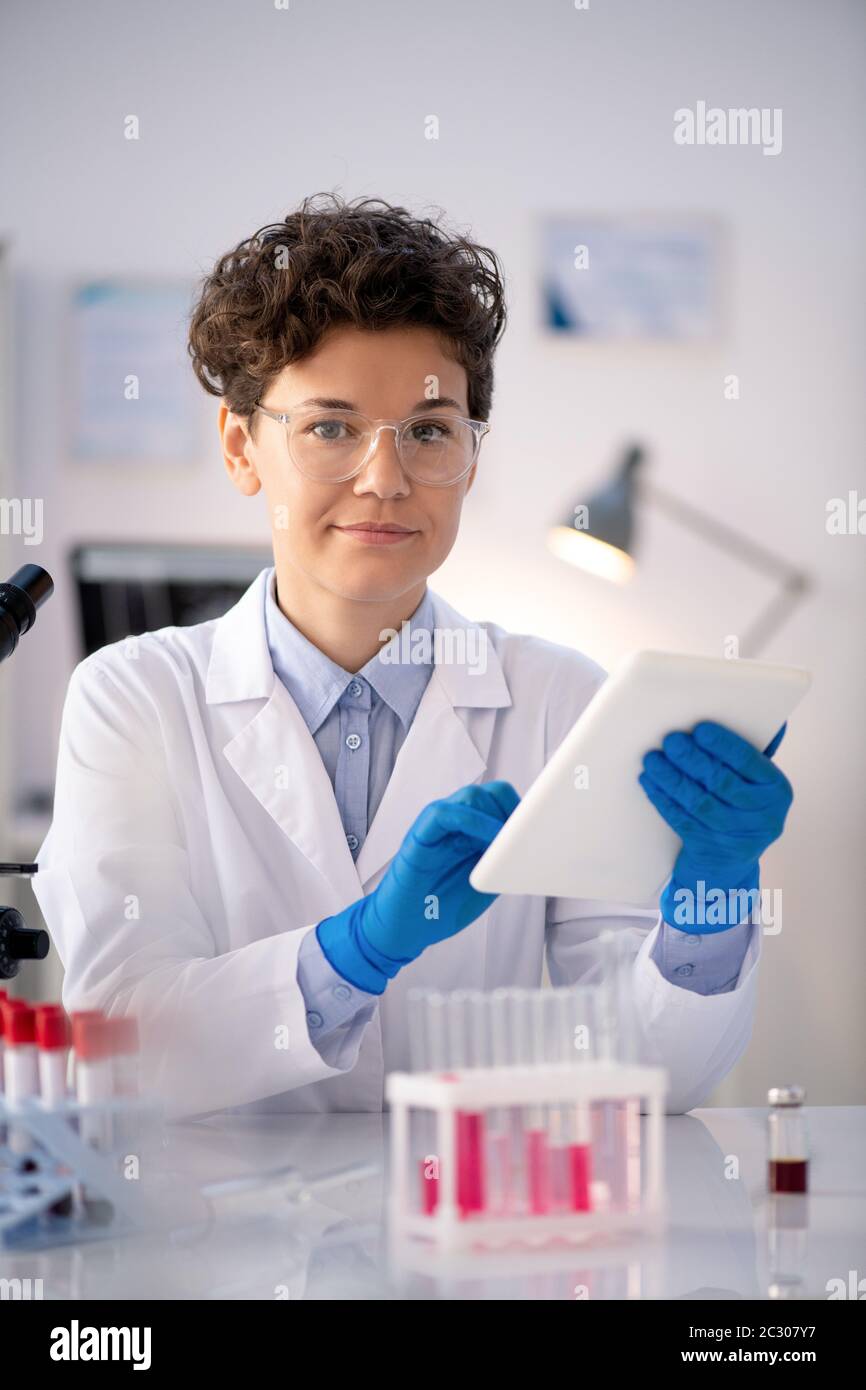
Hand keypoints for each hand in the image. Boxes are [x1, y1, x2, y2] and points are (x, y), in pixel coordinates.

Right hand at [317, 781, 519, 991]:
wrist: (407, 928)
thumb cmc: (444, 906)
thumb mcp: (487, 881)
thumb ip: (503, 860)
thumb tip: (534, 846)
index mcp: (473, 830)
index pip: (500, 800)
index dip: (523, 810)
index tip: (540, 829)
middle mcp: (455, 822)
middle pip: (489, 793)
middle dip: (513, 810)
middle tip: (526, 836)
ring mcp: (437, 826)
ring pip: (470, 796)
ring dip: (496, 814)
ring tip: (509, 841)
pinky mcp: (419, 836)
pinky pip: (443, 814)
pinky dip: (472, 820)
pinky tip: (490, 839)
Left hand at [638, 721, 792, 931]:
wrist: (728, 866)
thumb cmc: (738, 808)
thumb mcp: (752, 783)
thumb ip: (746, 753)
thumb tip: (749, 709)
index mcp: (777, 790)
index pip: (749, 762)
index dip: (724, 745)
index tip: (700, 729)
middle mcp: (763, 816)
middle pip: (722, 782)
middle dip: (693, 759)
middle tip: (671, 740)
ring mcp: (737, 838)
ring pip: (699, 803)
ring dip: (672, 778)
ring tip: (652, 759)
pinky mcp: (711, 851)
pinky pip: (683, 820)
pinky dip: (663, 799)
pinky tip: (650, 782)